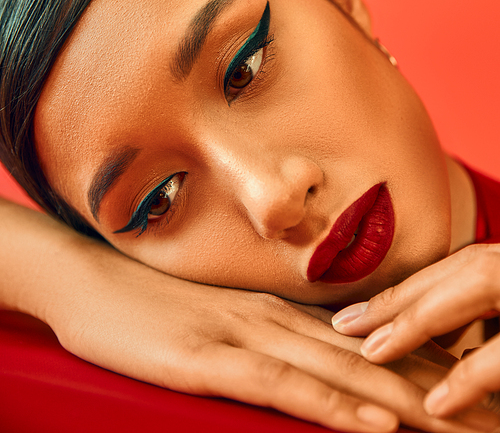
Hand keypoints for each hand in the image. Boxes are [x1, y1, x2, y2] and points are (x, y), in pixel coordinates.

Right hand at [2, 200, 496, 432]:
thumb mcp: (216, 322)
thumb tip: (311, 361)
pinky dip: (338, 407)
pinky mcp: (212, 359)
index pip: (369, 344)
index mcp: (281, 312)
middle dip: (440, 391)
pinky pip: (286, 388)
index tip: (474, 393)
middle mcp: (277, 320)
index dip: (427, 369)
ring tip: (466, 426)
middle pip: (374, 361)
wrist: (90, 280)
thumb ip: (264, 338)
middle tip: (493, 414)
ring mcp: (246, 336)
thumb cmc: (150, 307)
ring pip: (346, 374)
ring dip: (412, 404)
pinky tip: (379, 425)